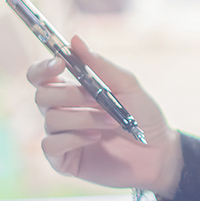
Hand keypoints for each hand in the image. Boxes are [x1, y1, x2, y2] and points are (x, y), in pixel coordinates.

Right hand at [27, 36, 182, 195]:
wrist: (159, 153)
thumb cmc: (144, 117)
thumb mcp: (127, 86)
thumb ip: (100, 65)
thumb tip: (75, 40)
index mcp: (72, 92)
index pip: (40, 77)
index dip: (42, 68)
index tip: (59, 63)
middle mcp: (62, 113)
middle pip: (41, 96)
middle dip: (70, 94)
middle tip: (97, 99)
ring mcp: (62, 137)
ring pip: (50, 120)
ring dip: (83, 118)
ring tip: (111, 122)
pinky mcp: (65, 160)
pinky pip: (50, 145)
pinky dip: (73, 138)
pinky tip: (95, 138)